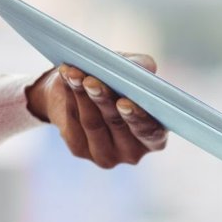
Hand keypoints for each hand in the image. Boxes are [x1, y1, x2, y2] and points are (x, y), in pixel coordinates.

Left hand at [26, 56, 168, 167]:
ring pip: (93, 122)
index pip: (151, 133)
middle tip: (91, 82)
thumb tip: (146, 67)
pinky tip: (68, 79)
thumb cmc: (116, 82)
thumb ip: (143, 68)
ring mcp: (106, 154)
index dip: (138, 118)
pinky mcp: (80, 149)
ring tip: (74, 72)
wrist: (81, 92)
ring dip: (82, 94)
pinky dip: (70, 95)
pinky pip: (74, 121)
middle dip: (104, 100)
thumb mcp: (132, 71)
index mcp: (154, 137)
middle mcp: (133, 151)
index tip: (124, 102)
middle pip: (117, 124)